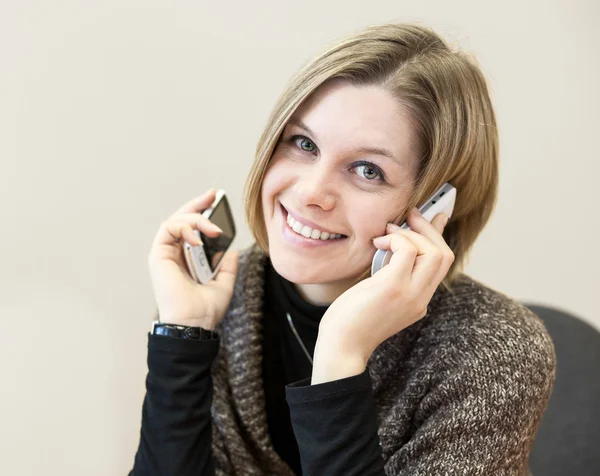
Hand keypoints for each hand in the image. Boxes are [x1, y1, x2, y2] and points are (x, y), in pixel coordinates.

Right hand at [148, 189, 238, 329]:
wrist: (195, 323)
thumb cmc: (206, 309)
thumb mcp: (224, 282)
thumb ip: (226, 264)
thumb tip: (230, 249)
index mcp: (188, 259)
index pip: (192, 229)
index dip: (202, 211)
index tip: (216, 198)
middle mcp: (175, 254)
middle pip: (181, 219)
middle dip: (197, 204)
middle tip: (212, 195)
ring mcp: (165, 253)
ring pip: (176, 221)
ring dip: (196, 219)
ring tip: (213, 229)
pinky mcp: (158, 255)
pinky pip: (168, 229)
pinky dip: (185, 227)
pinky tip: (199, 238)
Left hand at [312, 208, 453, 382]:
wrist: (341, 348)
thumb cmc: (351, 320)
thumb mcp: (377, 293)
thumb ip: (390, 271)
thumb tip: (396, 244)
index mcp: (418, 300)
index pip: (442, 264)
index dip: (439, 236)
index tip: (434, 216)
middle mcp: (420, 299)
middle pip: (444, 255)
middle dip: (429, 229)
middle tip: (410, 216)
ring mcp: (410, 295)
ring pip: (433, 251)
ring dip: (412, 233)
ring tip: (388, 232)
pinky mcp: (393, 288)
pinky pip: (407, 250)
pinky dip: (396, 238)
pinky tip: (378, 242)